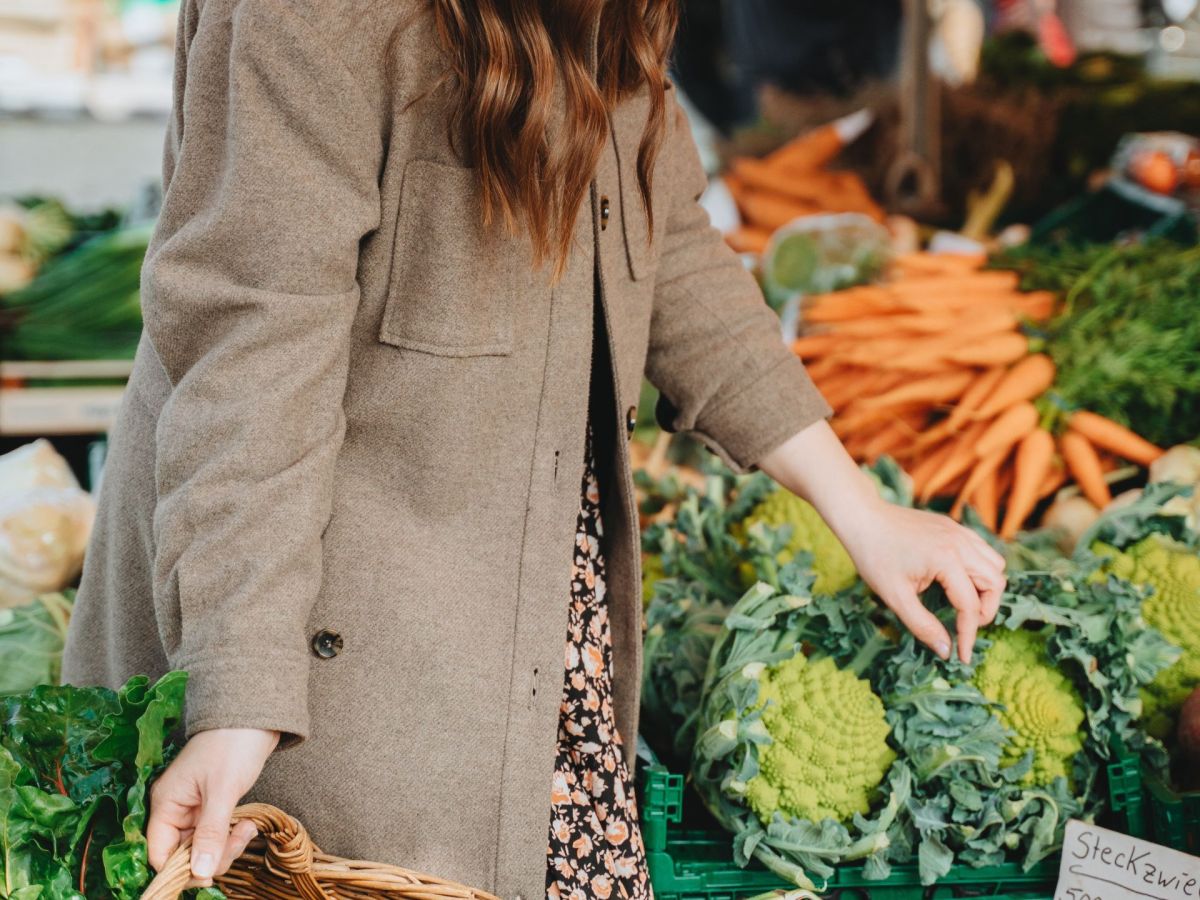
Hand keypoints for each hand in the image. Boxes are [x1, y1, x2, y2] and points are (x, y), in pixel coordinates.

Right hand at [147, 728, 279, 886]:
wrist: (255, 717)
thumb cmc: (233, 745)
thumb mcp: (223, 791)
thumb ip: (211, 833)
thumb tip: (200, 872)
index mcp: (166, 803)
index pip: (159, 853)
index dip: (181, 869)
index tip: (209, 873)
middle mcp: (175, 809)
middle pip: (183, 854)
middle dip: (212, 856)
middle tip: (239, 840)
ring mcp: (194, 808)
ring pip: (202, 847)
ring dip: (226, 846)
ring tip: (248, 828)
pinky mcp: (212, 806)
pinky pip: (215, 835)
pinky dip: (231, 836)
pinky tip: (248, 824)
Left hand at [839, 497, 1006, 663]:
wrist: (862, 518)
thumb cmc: (874, 556)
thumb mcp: (895, 596)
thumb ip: (923, 626)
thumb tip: (946, 650)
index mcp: (947, 559)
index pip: (971, 606)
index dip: (968, 635)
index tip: (961, 656)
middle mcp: (960, 543)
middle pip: (995, 583)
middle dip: (984, 610)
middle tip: (963, 626)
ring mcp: (959, 532)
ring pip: (994, 564)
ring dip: (987, 588)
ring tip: (963, 604)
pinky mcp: (954, 527)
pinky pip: (982, 550)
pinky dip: (980, 569)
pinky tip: (959, 580)